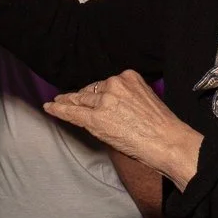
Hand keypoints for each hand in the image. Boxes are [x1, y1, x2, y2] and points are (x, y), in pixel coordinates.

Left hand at [44, 70, 203, 187]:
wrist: (167, 140)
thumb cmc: (162, 127)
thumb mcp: (146, 100)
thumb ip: (127, 98)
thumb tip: (112, 107)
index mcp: (129, 77)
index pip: (105, 84)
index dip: (95, 92)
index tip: (90, 95)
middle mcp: (114, 84)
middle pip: (91, 90)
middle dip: (81, 97)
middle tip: (68, 99)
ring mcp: (103, 100)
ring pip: (80, 100)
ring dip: (68, 103)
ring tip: (57, 103)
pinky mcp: (95, 118)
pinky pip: (72, 113)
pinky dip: (59, 110)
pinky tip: (50, 107)